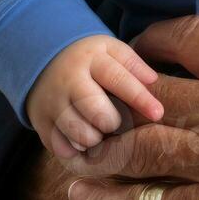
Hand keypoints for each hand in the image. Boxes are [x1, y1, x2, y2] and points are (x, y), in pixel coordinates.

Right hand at [26, 35, 164, 159]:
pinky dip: (76, 149)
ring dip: (95, 138)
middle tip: (114, 121)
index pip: (118, 80)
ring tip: (98, 129)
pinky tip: (81, 139)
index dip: (140, 98)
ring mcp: (52, 102)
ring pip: (80, 134)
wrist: (42, 60)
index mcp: (91, 59)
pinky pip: (62, 147)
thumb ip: (132, 64)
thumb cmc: (89, 59)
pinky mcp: (40, 122)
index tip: (158, 113)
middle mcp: (68, 80)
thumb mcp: (110, 50)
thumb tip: (153, 81)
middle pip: (97, 113)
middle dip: (113, 122)